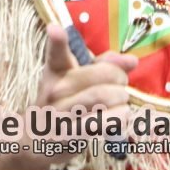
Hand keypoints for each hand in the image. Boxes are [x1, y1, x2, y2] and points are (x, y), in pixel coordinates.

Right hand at [28, 25, 136, 165]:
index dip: (56, 40)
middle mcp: (56, 90)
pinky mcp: (71, 136)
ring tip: (121, 100)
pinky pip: (105, 122)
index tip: (53, 28)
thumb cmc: (64, 102)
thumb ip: (105, 64)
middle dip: (121, 77)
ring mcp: (62, 114)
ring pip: (104, 96)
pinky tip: (119, 115)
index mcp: (57, 71)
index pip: (56, 54)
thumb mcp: (77, 77)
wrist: (37, 141)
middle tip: (121, 84)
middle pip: (101, 75)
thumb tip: (132, 61)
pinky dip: (120, 116)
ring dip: (122, 97)